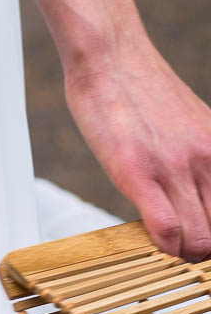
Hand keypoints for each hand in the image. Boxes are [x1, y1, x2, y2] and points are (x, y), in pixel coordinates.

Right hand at [65, 38, 210, 261]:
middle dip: (203, 252)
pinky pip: (166, 227)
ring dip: (183, 255)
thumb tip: (199, 196)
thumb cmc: (141, 92)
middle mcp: (208, 160)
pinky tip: (151, 242)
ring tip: (167, 249)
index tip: (203, 242)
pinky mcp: (138, 172)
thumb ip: (200, 161)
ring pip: (200, 239)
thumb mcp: (191, 126)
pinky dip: (163, 246)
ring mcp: (176, 167)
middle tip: (183, 251)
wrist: (111, 58)